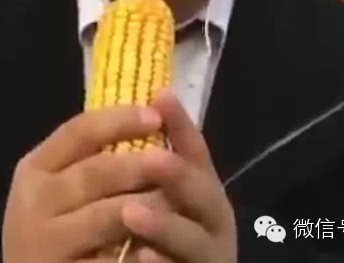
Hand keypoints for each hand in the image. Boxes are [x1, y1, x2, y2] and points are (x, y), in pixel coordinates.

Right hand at [1, 105, 170, 262]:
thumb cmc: (57, 222)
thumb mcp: (62, 183)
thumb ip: (94, 153)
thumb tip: (150, 108)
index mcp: (35, 167)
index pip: (79, 131)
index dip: (120, 120)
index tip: (155, 116)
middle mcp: (34, 201)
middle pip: (97, 171)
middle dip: (141, 164)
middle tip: (176, 161)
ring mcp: (44, 242)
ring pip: (109, 215)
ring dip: (151, 205)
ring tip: (179, 200)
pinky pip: (112, 258)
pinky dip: (141, 250)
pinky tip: (162, 245)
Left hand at [120, 91, 236, 262]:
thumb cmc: (166, 233)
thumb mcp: (162, 192)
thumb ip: (153, 162)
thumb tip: (135, 108)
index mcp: (203, 188)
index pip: (195, 149)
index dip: (181, 124)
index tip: (162, 95)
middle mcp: (212, 217)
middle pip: (202, 192)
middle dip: (177, 174)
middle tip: (152, 159)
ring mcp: (208, 252)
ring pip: (193, 239)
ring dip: (163, 224)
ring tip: (131, 212)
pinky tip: (142, 257)